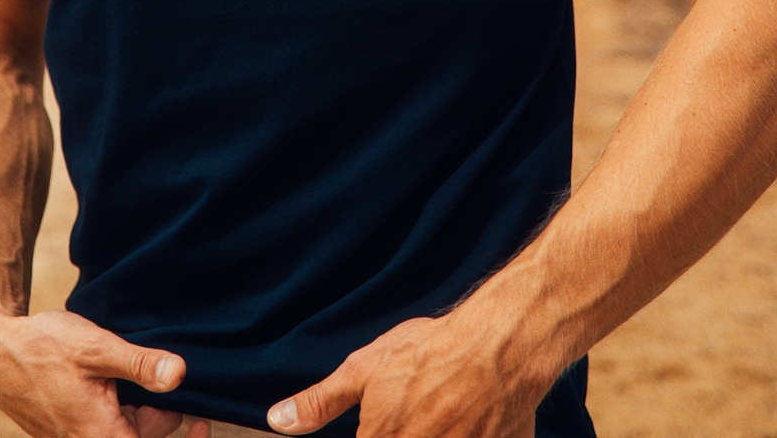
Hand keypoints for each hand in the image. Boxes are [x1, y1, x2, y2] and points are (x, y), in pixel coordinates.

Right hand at [0, 307, 210, 437]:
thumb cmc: (44, 348)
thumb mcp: (97, 348)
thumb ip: (139, 364)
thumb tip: (180, 373)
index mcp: (102, 436)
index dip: (185, 433)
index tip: (203, 420)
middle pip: (146, 434)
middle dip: (159, 408)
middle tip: (154, 370)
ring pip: (129, 427)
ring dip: (138, 404)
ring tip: (128, 369)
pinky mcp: (72, 431)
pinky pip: (109, 424)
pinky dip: (121, 404)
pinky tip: (115, 379)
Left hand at [266, 312, 539, 437]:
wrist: (498, 347)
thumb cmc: (431, 353)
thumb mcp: (366, 368)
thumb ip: (321, 402)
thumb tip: (278, 420)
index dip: (368, 434)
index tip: (377, 424)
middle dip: (399, 430)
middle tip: (414, 408)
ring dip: (430, 430)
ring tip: (435, 414)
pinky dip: (461, 434)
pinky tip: (460, 421)